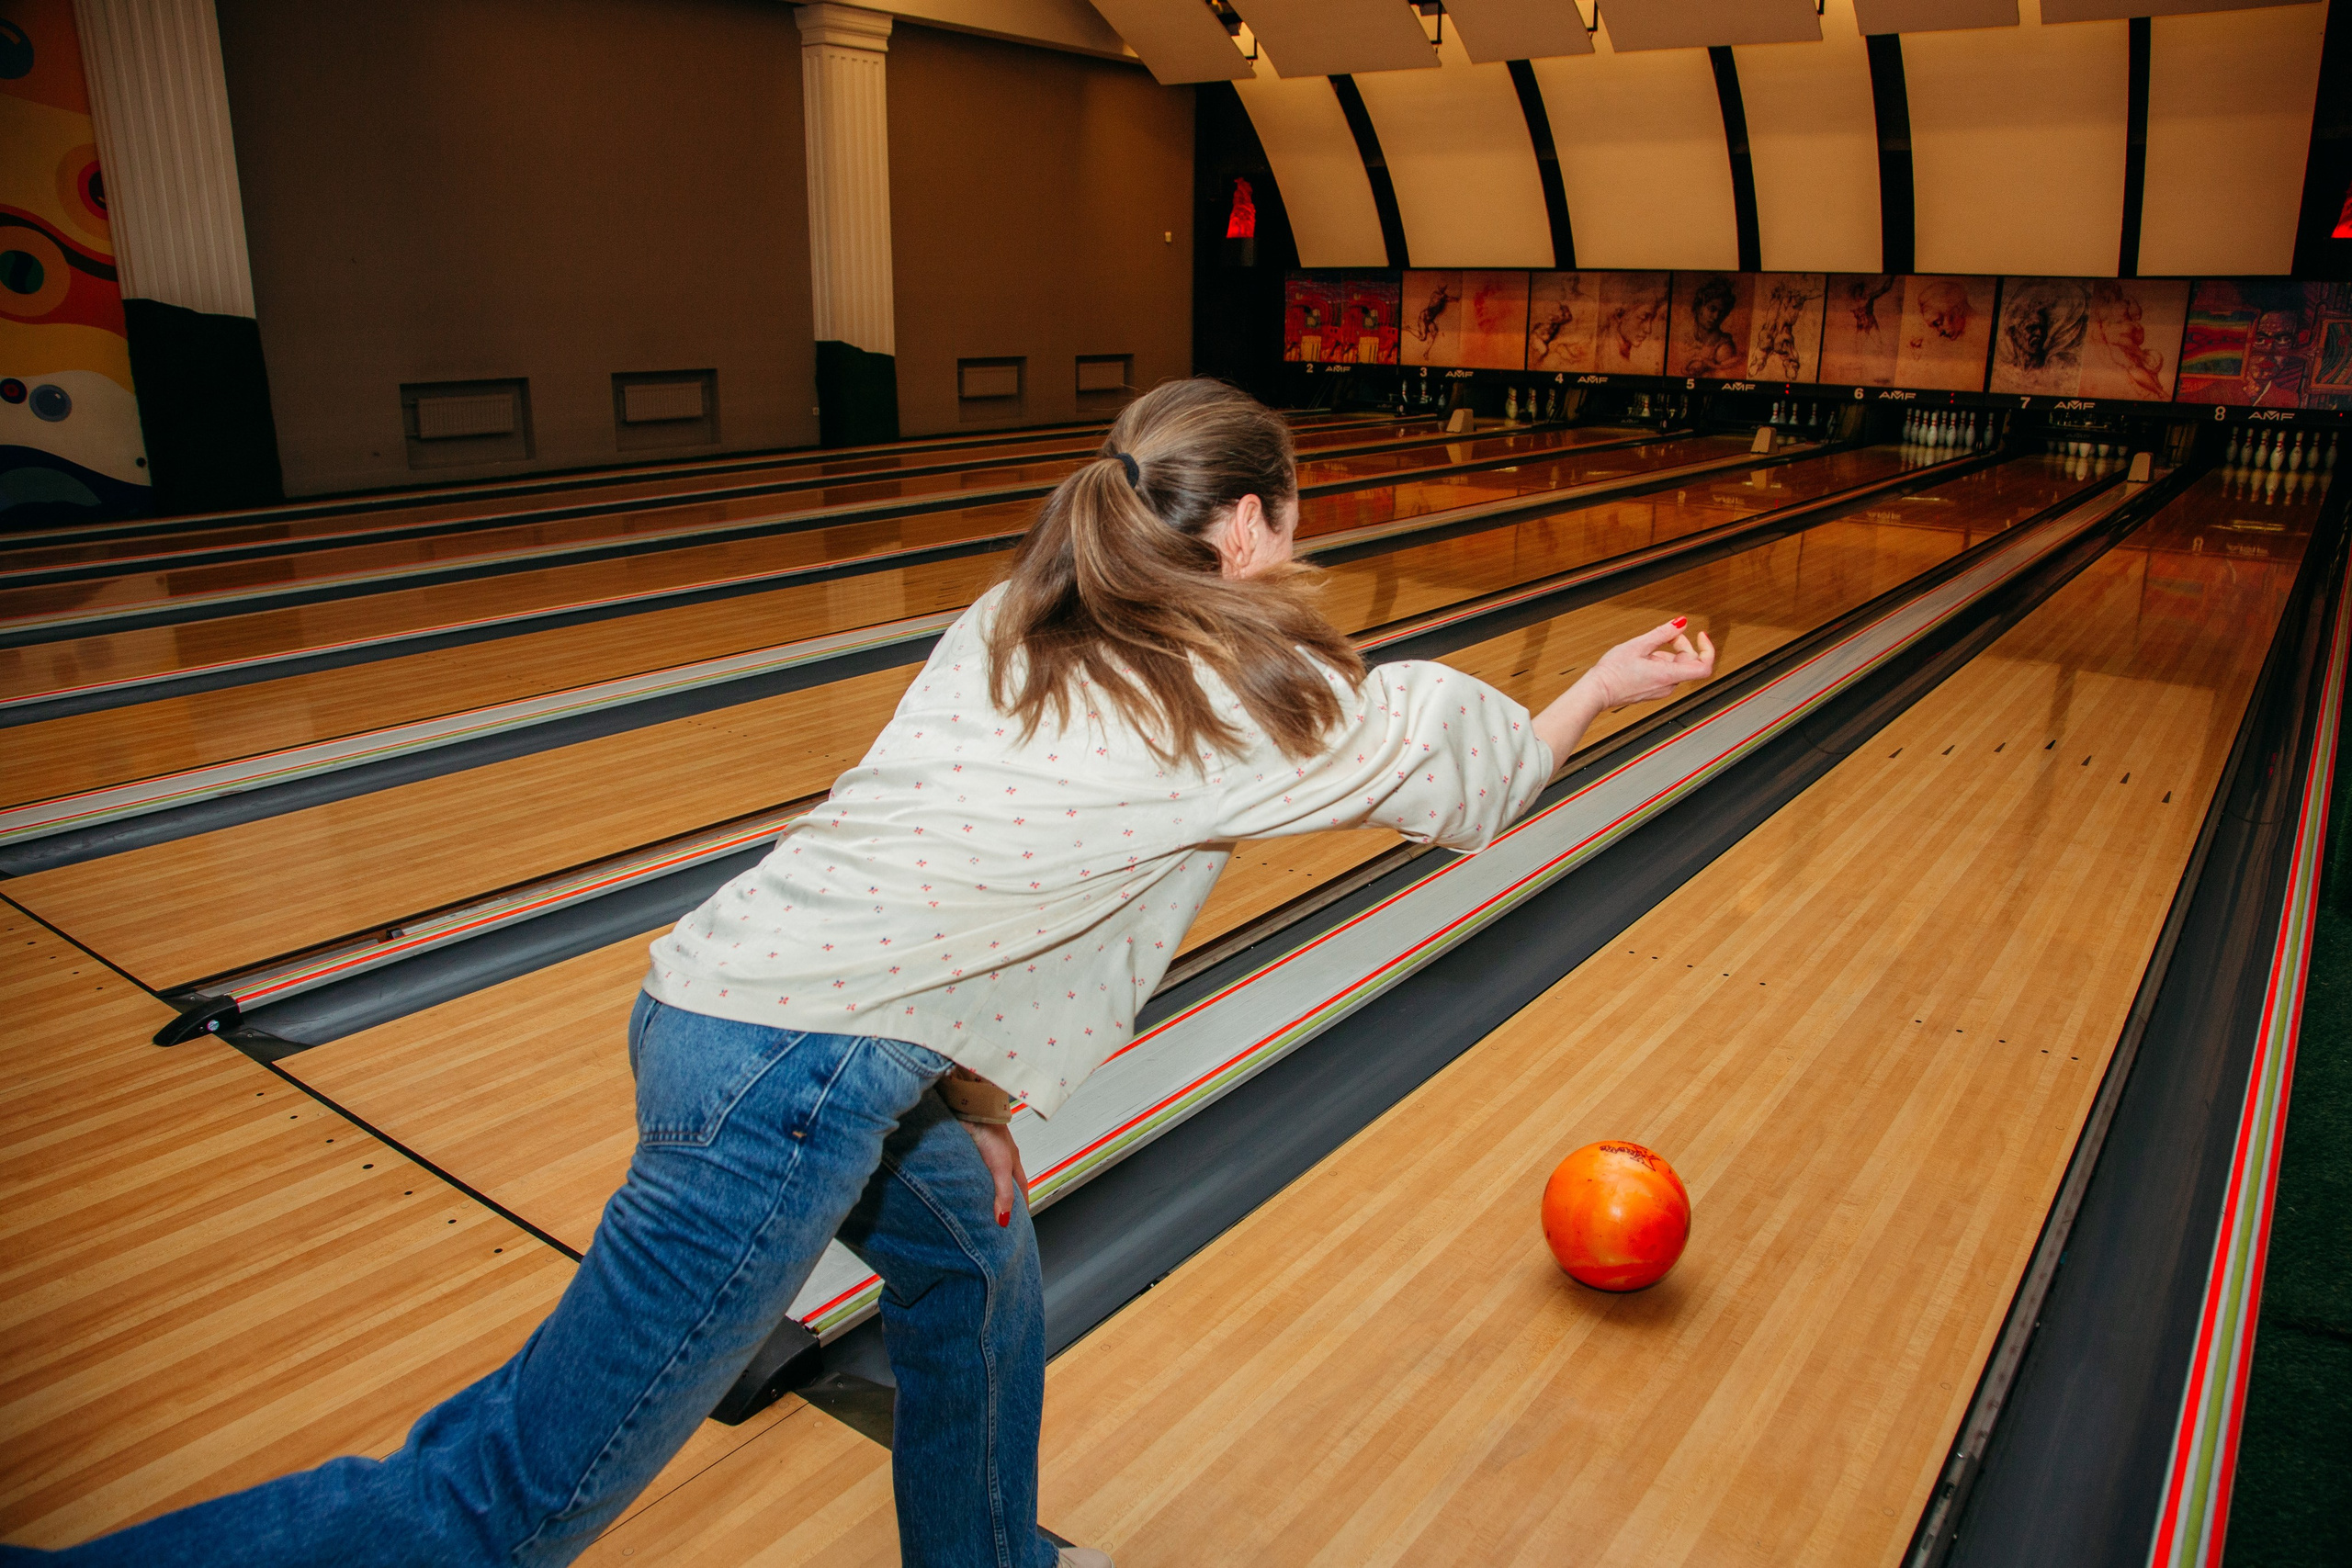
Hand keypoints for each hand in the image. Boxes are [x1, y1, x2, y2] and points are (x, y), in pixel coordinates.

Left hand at [960, 1118, 1029, 1226]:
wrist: (970, 1107)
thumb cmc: (990, 1130)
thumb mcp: (1001, 1166)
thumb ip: (1004, 1192)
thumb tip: (1005, 1219)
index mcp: (1012, 1160)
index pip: (1020, 1188)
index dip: (1021, 1204)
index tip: (1019, 1220)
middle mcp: (998, 1156)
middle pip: (1003, 1182)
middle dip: (1002, 1199)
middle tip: (997, 1217)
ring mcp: (982, 1152)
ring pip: (985, 1176)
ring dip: (983, 1189)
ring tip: (975, 1205)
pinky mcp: (966, 1148)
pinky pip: (968, 1169)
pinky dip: (967, 1179)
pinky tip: (960, 1185)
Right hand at [1532, 616, 1717, 761]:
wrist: (1597, 692)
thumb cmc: (1612, 672)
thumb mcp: (1638, 645)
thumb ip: (1663, 633)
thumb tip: (1681, 623)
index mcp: (1668, 675)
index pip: (1704, 667)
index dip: (1707, 649)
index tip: (1700, 635)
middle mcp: (1668, 685)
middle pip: (1688, 662)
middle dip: (1679, 644)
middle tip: (1664, 634)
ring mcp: (1661, 690)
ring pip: (1675, 666)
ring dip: (1665, 653)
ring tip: (1643, 650)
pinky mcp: (1654, 691)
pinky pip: (1666, 673)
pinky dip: (1659, 662)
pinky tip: (1641, 659)